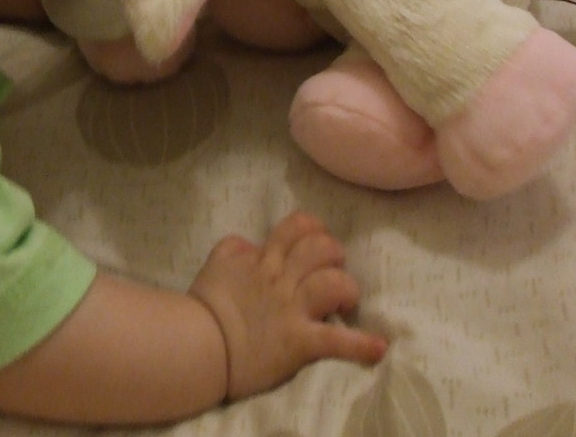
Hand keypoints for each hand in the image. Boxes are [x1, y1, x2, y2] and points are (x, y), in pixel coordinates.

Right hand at [188, 212, 387, 399]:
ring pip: (332, 283)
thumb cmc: (205, 306)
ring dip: (348, 289)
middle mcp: (281, 279)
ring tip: (347, 302)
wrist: (197, 344)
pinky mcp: (299, 342)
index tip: (318, 241)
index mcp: (263, 260)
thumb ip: (234, 248)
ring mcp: (292, 309)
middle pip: (321, 249)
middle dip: (335, 255)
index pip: (297, 227)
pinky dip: (361, 345)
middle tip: (332, 271)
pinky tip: (379, 347)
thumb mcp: (215, 264)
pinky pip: (336, 341)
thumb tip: (252, 243)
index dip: (315, 229)